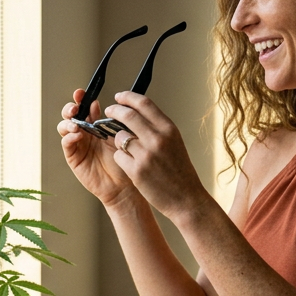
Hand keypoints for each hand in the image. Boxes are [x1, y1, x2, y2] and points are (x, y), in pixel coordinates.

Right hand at [57, 88, 137, 205]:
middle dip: (70, 108)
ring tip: (77, 123)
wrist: (124, 185)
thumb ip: (110, 121)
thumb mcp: (120, 136)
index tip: (81, 93)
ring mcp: (78, 144)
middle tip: (76, 107)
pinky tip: (78, 135)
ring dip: (68, 122)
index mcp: (96, 125)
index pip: (85, 107)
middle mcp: (85, 132)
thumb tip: (101, 104)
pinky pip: (66, 144)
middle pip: (70, 115)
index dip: (80, 99)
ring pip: (64, 127)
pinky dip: (70, 137)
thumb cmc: (125, 161)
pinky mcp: (73, 157)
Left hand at [103, 91, 212, 221]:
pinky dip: (120, 158)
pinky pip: (118, 156)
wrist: (186, 198)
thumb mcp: (174, 142)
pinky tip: (130, 165)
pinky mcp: (136, 171)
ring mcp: (146, 155)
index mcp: (169, 129)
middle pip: (127, 115)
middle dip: (114, 110)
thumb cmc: (180, 171)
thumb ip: (157, 127)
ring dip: (118, 140)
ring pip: (119, 137)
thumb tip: (134, 112)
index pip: (144, 103)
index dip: (128, 97)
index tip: (119, 96)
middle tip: (109, 111)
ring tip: (127, 149)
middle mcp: (158, 139)